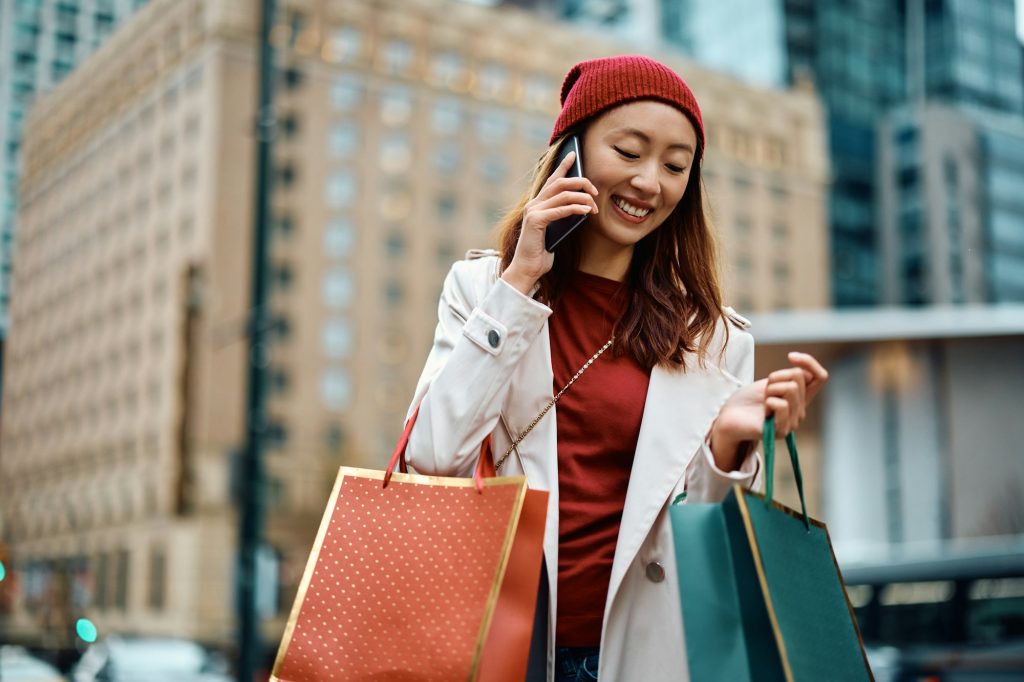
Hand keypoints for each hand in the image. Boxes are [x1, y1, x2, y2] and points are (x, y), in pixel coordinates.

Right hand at [501, 150, 599, 294]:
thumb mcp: (556, 231)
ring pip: (562, 194)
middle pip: (560, 183)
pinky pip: (560, 209)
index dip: (563, 166)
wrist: (527, 269)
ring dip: (582, 197)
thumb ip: (563, 216)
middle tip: (595, 189)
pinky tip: (587, 211)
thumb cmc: (542, 252)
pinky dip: (575, 208)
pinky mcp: (535, 221)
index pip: (551, 179)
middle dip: (580, 182)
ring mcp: (533, 211)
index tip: (575, 154)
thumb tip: (583, 206)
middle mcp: (533, 204)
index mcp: (537, 204)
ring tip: (594, 205)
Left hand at [709, 352, 828, 468]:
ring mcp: (792, 422)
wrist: (729, 418)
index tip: (790, 356)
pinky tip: (764, 413)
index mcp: (800, 397)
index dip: (809, 362)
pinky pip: (781, 405)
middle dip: (775, 377)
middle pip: (798, 377)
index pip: (820, 377)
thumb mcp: (771, 382)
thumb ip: (791, 378)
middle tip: (765, 392)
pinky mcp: (781, 431)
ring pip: (790, 389)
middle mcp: (800, 410)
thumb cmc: (748, 400)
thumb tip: (806, 372)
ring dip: (770, 390)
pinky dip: (768, 402)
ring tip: (763, 402)